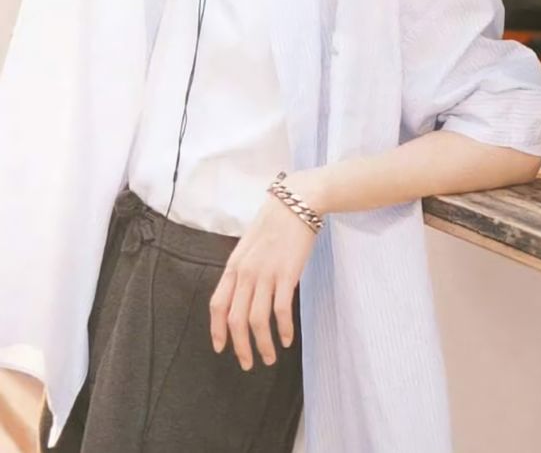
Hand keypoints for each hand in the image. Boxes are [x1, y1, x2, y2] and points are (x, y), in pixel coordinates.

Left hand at [209, 175, 322, 369]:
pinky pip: (281, 310)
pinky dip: (282, 329)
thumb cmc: (274, 222)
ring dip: (262, 344)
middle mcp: (246, 272)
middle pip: (235, 318)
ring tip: (269, 357)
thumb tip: (241, 295)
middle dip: (240, 346)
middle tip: (248, 363)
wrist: (297, 202)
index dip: (217, 329)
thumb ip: (243, 269)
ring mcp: (266, 274)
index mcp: (234, 265)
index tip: (220, 347)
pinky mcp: (287, 275)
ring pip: (257, 320)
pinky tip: (286, 339)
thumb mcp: (249, 245)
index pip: (218, 303)